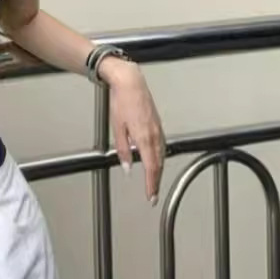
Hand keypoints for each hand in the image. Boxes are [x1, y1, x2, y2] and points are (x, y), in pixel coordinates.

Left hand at [102, 59, 165, 204]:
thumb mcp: (117, 128)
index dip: (151, 184)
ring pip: (161, 155)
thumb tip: (126, 167)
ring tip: (154, 182)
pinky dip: (160, 157)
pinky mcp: (158, 124)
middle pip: (158, 164)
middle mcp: (154, 134)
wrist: (130, 82)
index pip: (150, 168)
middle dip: (156, 181)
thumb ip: (123, 150)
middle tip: (153, 195)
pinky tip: (156, 159)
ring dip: (158, 170)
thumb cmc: (122, 101)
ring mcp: (158, 129)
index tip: (151, 196)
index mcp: (144, 137)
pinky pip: (161, 146)